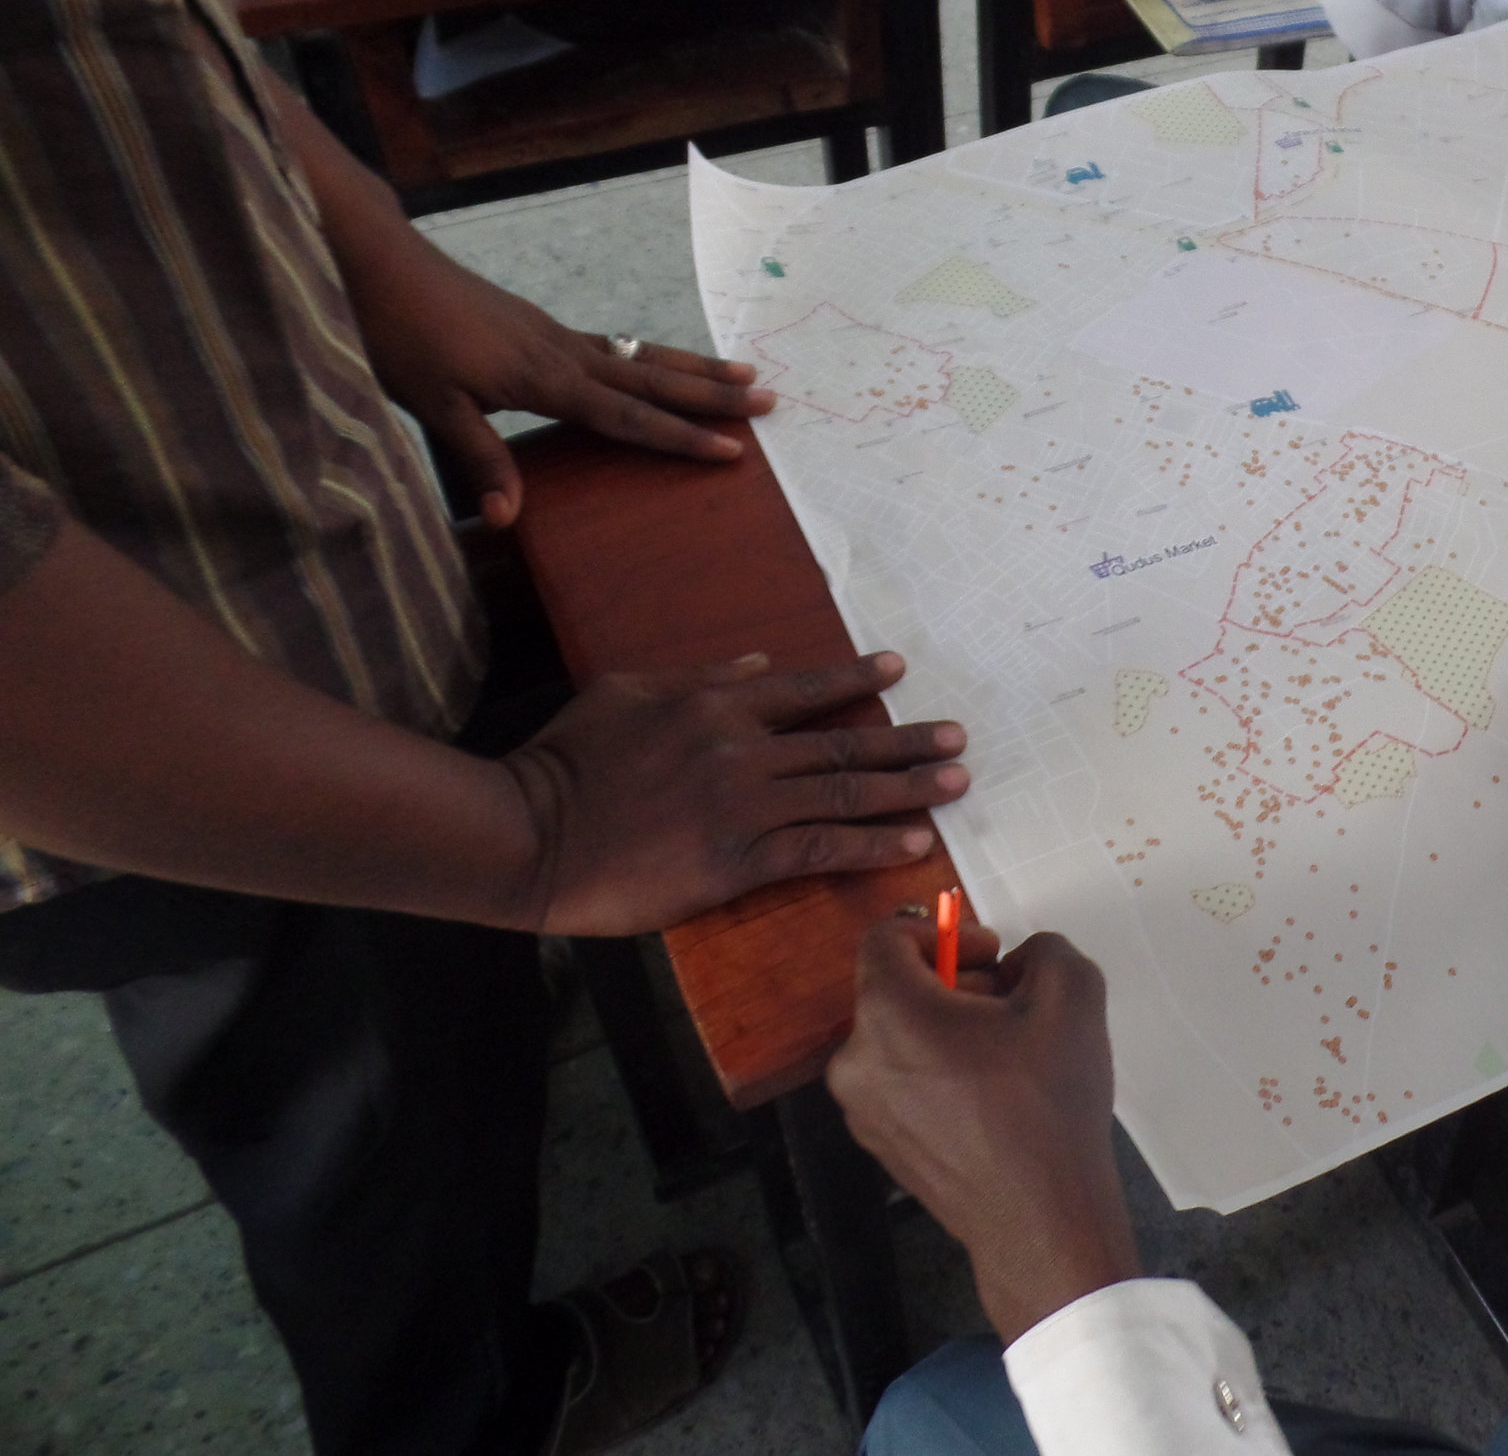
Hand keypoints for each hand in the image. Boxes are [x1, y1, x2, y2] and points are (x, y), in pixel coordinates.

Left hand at [358, 242, 774, 526]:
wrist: (379, 260)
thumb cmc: (399, 333)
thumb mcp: (431, 405)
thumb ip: (478, 458)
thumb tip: (511, 519)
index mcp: (542, 377)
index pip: (625, 415)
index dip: (679, 437)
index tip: (732, 451)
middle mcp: (561, 352)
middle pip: (651, 376)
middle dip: (711, 393)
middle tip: (769, 398)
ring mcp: (553, 333)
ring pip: (639, 354)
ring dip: (691, 368)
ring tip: (740, 371)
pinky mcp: (538, 325)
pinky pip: (613, 345)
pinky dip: (650, 356)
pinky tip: (657, 362)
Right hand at [499, 651, 967, 934]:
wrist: (529, 835)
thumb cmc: (565, 763)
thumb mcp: (626, 692)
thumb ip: (700, 677)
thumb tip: (760, 665)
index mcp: (715, 704)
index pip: (805, 688)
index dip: (857, 678)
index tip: (898, 669)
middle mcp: (741, 749)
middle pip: (843, 740)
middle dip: (908, 740)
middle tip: (958, 739)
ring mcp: (744, 806)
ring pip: (844, 791)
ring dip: (908, 788)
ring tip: (956, 783)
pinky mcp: (737, 862)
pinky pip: (822, 849)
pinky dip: (873, 843)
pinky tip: (914, 843)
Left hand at [830, 919, 1141, 1343]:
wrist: (1040, 1220)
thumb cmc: (1047, 1104)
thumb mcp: (1072, 996)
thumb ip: (1045, 950)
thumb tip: (1020, 963)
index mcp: (889, 1013)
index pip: (886, 937)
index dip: (941, 929)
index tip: (991, 954)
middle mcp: (856, 1060)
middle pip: (894, 989)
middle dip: (955, 982)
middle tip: (1012, 1002)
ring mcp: (863, 1110)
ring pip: (900, 1038)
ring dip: (950, 1027)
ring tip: (1010, 1054)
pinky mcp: (881, 1146)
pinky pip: (903, 1083)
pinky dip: (940, 1071)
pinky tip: (994, 1098)